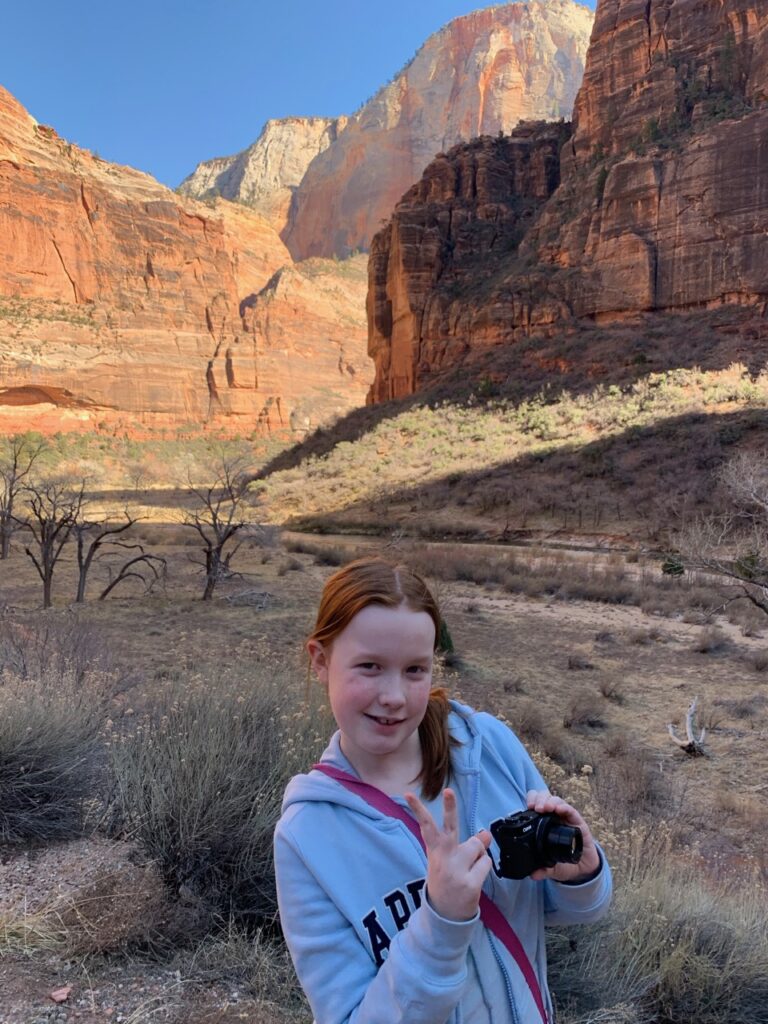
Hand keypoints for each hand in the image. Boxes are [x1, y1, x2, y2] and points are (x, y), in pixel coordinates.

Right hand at [404, 788, 491, 921]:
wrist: (445, 918)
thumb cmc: (447, 883)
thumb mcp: (450, 862)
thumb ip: (467, 845)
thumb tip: (486, 833)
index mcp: (435, 851)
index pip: (426, 826)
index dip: (418, 809)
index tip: (409, 794)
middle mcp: (443, 858)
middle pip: (450, 827)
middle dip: (449, 807)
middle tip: (448, 791)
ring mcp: (456, 871)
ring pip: (477, 846)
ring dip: (478, 855)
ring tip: (468, 870)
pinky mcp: (470, 883)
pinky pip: (486, 863)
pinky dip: (483, 869)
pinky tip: (473, 879)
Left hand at [525, 790, 600, 882]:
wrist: (583, 868)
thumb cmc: (565, 863)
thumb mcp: (552, 868)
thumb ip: (543, 870)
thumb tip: (533, 875)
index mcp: (544, 824)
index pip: (535, 804)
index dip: (530, 801)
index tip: (526, 808)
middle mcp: (554, 818)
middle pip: (544, 798)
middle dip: (538, 799)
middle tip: (535, 808)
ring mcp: (566, 818)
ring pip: (556, 800)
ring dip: (550, 801)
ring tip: (545, 808)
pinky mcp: (577, 822)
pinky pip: (570, 810)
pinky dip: (564, 807)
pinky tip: (560, 809)